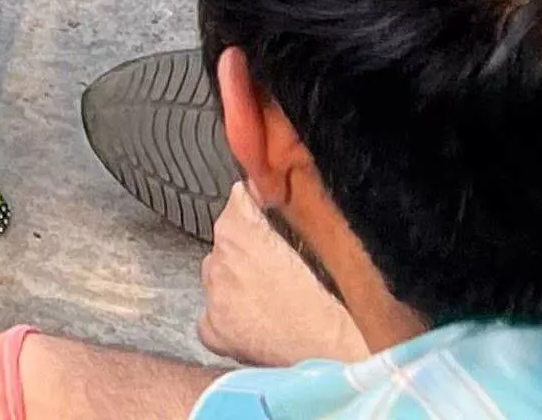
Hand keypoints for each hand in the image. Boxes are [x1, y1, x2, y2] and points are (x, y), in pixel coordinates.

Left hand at [204, 184, 366, 368]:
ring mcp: (213, 295)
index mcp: (239, 228)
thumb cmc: (332, 297)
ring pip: (216, 277)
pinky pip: (209, 318)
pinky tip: (250, 327)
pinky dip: (225, 319)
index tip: (268, 216)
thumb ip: (285, 215)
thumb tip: (268, 193)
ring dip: (234, 283)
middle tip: (276, 272)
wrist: (330, 347)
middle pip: (226, 243)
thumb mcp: (317, 241)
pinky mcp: (213, 330)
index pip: (238, 199)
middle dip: (245, 252)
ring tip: (268, 302)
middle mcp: (218, 258)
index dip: (256, 209)